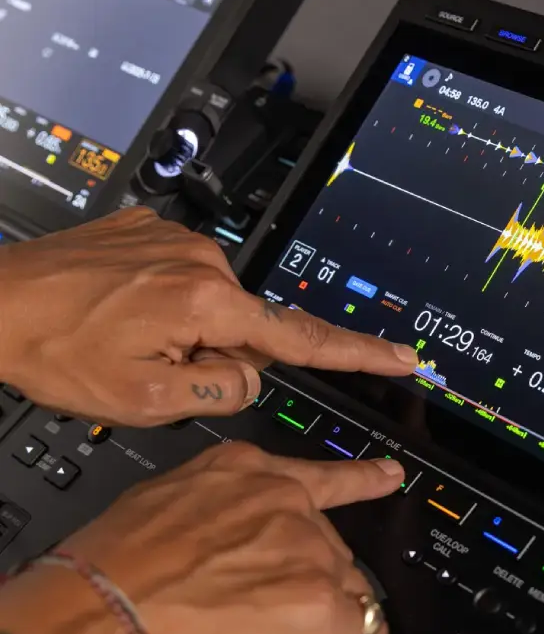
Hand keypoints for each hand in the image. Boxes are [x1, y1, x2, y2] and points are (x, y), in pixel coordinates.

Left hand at [0, 208, 416, 425]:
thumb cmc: (52, 347)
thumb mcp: (145, 401)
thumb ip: (222, 392)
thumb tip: (247, 374)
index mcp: (207, 301)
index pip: (304, 338)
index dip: (360, 354)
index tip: (401, 359)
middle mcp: (201, 260)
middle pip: (247, 330)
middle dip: (215, 357)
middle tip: (150, 366)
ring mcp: (175, 241)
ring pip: (213, 310)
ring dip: (185, 333)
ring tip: (127, 340)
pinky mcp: (153, 233)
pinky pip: (183, 282)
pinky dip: (163, 306)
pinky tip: (121, 313)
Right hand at [4, 442, 399, 633]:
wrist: (93, 623)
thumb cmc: (107, 576)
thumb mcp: (166, 512)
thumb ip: (222, 521)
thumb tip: (244, 561)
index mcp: (245, 471)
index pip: (321, 477)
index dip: (357, 483)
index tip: (386, 476)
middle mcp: (285, 500)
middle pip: (329, 552)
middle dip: (302, 590)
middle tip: (247, 619)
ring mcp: (308, 547)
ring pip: (344, 592)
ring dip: (315, 623)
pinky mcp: (321, 600)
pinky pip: (361, 632)